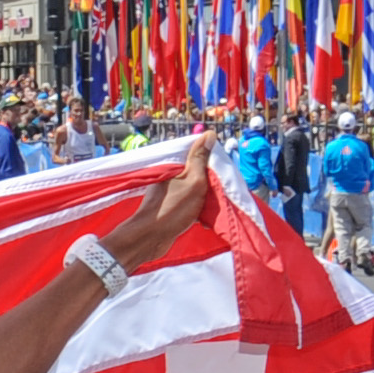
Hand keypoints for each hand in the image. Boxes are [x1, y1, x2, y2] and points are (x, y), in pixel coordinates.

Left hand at [102, 151, 216, 273]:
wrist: (150, 238)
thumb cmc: (172, 209)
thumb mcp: (192, 181)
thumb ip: (200, 158)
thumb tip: (209, 134)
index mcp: (175, 164)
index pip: (198, 154)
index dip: (212, 161)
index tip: (223, 172)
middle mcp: (171, 175)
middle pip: (198, 172)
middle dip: (210, 181)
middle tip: (220, 192)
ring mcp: (170, 191)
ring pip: (195, 188)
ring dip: (206, 198)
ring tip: (213, 207)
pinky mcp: (171, 205)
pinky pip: (190, 203)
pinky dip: (198, 209)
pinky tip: (204, 219)